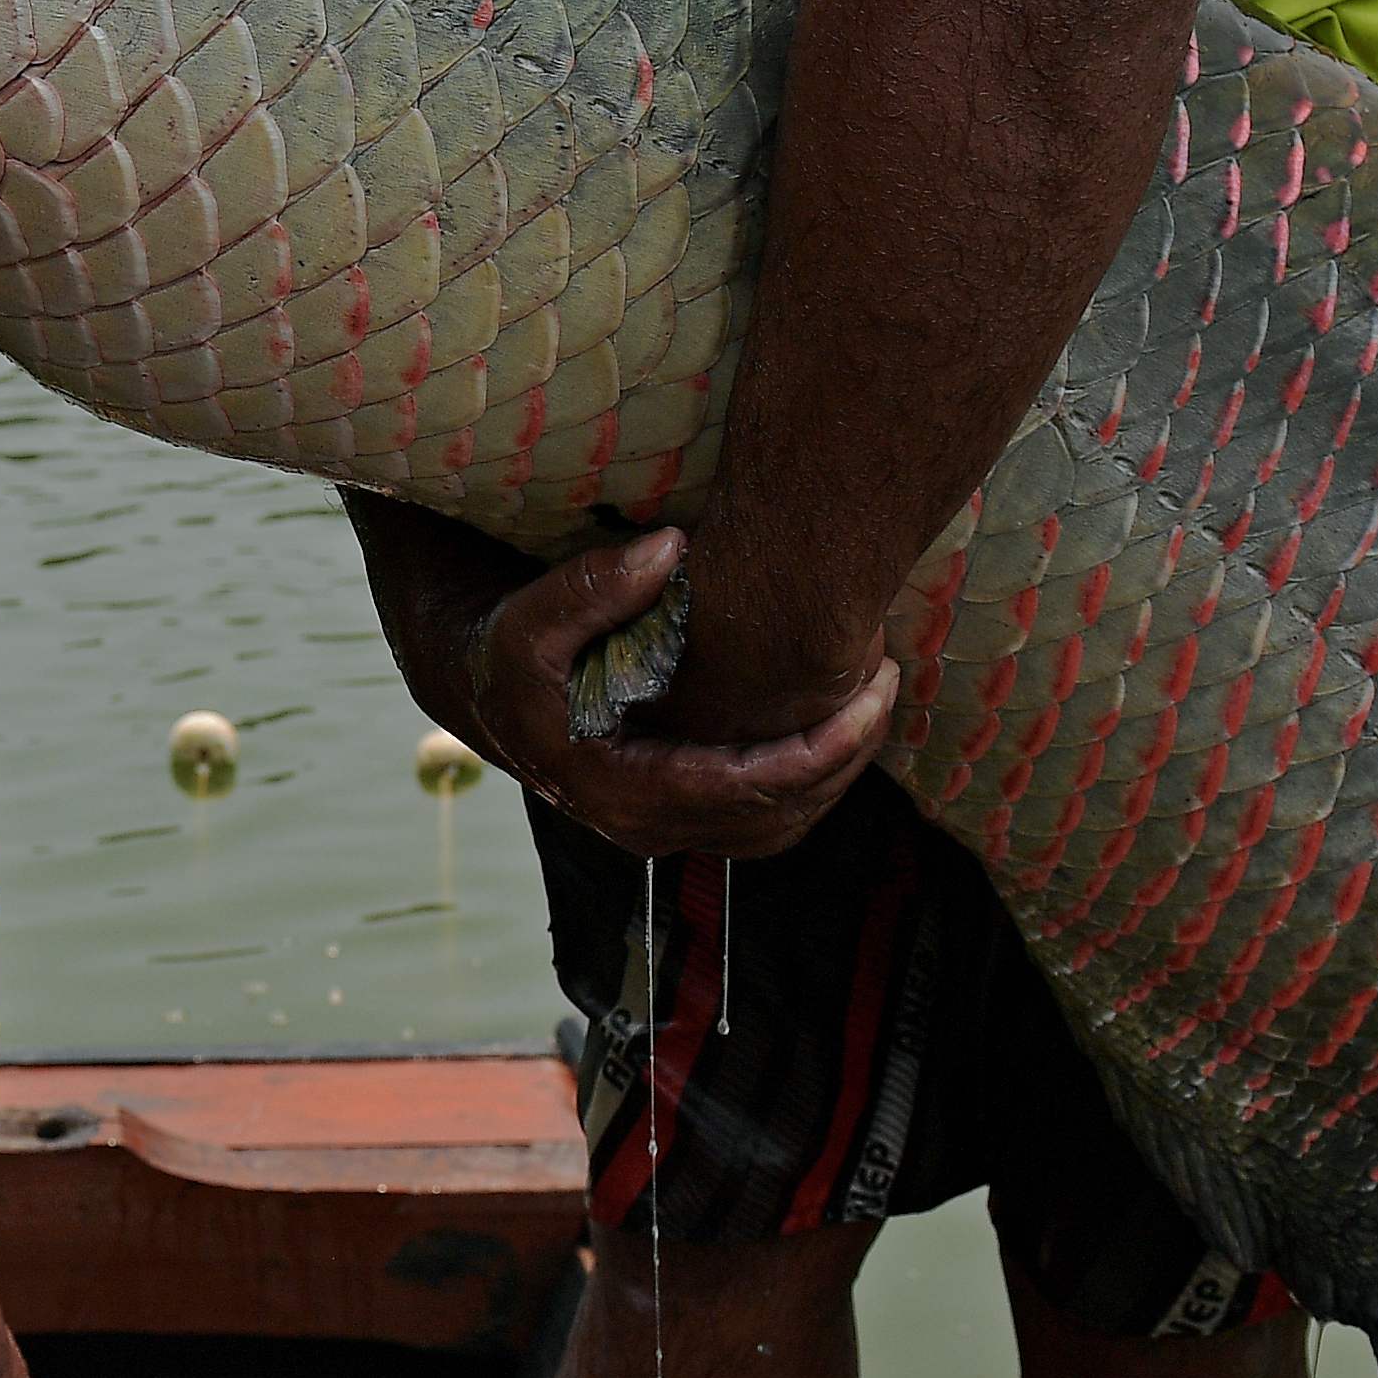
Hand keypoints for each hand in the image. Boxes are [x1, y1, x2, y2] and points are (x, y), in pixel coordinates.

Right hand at [449, 525, 898, 862]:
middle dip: (845, 755)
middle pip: (780, 816)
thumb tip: (672, 549)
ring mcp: (668, 827)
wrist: (489, 691)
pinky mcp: (683, 813)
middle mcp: (649, 826)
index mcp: (621, 791)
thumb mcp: (532, 616)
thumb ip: (593, 586)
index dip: (822, 749)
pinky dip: (812, 774)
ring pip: (781, 825)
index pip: (750, 789)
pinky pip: (767, 814)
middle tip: (888, 681)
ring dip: (836, 770)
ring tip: (875, 699)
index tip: (870, 693)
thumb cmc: (512, 652)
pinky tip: (837, 718)